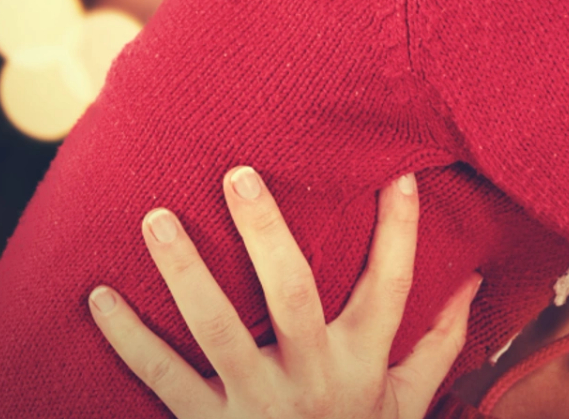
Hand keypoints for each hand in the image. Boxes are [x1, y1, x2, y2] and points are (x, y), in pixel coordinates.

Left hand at [89, 168, 478, 417]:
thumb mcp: (409, 402)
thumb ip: (439, 342)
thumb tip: (471, 279)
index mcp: (364, 362)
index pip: (392, 285)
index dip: (399, 230)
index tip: (398, 173)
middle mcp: (312, 377)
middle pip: (293, 295)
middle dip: (265, 231)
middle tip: (237, 173)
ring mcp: (257, 403)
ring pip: (218, 330)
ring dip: (185, 272)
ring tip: (156, 218)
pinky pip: (164, 378)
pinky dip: (128, 339)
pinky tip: (98, 297)